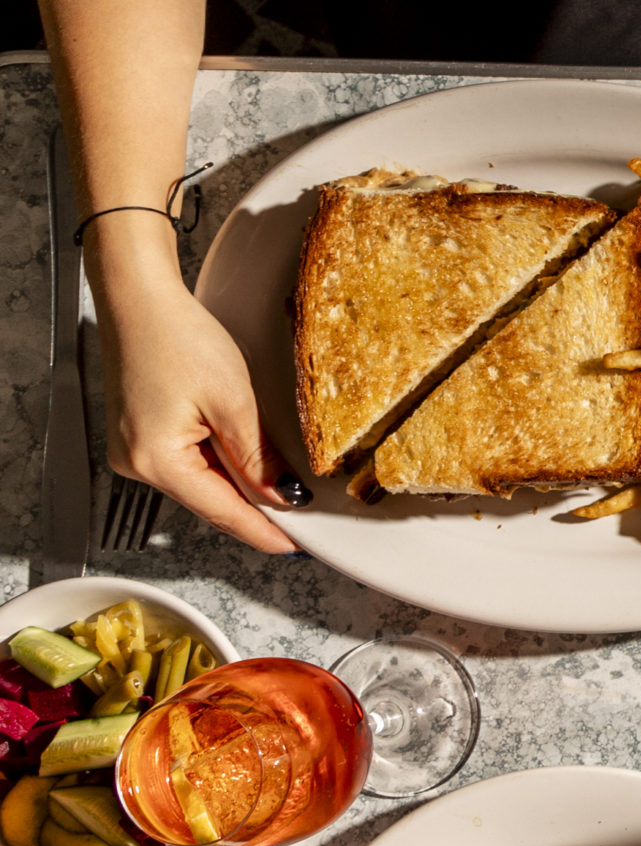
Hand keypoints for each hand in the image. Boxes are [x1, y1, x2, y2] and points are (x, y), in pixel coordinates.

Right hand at [92, 262, 301, 553]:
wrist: (138, 298)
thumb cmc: (175, 337)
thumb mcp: (234, 402)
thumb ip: (258, 458)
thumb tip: (281, 497)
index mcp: (156, 462)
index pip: (223, 513)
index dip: (264, 532)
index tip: (297, 548)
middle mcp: (137, 464)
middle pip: (210, 501)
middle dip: (255, 511)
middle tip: (300, 525)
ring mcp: (134, 451)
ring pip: (201, 483)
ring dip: (238, 485)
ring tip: (281, 490)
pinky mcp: (140, 435)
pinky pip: (188, 463)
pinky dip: (219, 465)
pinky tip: (245, 461)